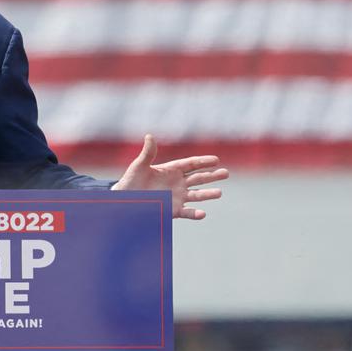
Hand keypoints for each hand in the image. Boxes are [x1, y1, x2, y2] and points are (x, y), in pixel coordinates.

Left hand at [111, 134, 227, 219]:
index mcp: (171, 169)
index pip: (191, 164)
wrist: (125, 200)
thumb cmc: (131, 180)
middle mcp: (177, 183)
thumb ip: (147, 153)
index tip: (216, 160)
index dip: (203, 162)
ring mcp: (177, 196)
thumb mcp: (139, 165)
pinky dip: (195, 214)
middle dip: (212, 176)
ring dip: (208, 194)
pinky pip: (187, 212)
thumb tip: (149, 136)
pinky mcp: (173, 210)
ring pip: (196, 195)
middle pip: (198, 178)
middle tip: (226, 173)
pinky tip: (203, 214)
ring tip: (219, 193)